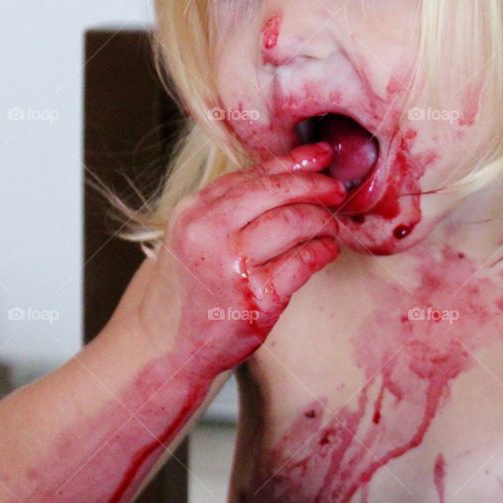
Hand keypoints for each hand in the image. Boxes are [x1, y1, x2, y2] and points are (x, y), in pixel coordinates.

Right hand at [136, 142, 345, 371]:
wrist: (167, 346)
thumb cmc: (189, 290)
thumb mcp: (194, 236)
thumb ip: (229, 208)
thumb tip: (285, 176)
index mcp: (194, 211)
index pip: (253, 174)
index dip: (293, 162)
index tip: (320, 155)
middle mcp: (209, 233)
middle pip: (277, 192)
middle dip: (315, 185)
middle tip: (336, 189)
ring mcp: (232, 266)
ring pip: (294, 222)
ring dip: (322, 220)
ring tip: (331, 225)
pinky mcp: (256, 299)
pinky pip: (302, 263)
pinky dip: (322, 252)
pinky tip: (327, 250)